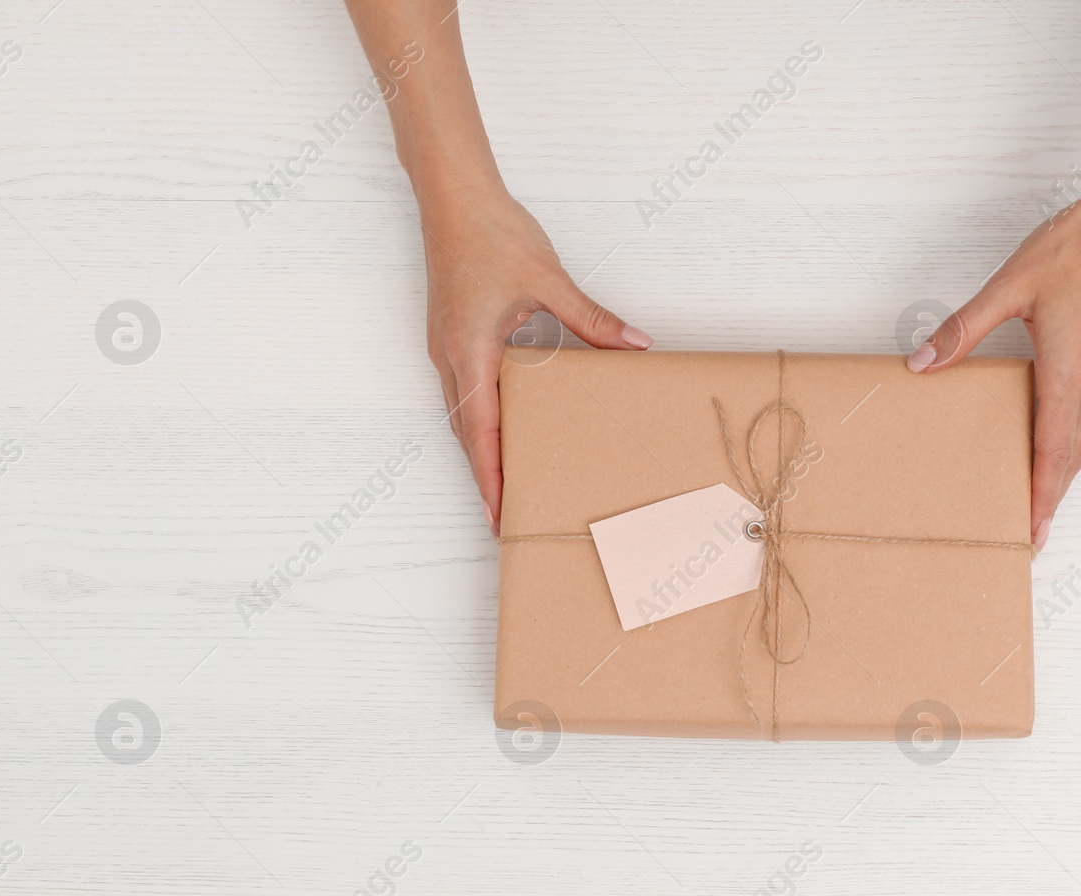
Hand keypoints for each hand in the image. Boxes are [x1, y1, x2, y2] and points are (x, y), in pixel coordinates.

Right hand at [424, 193, 651, 535]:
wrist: (452, 194)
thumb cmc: (492, 232)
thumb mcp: (548, 279)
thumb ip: (591, 319)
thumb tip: (635, 344)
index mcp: (469, 350)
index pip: (480, 431)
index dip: (491, 476)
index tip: (499, 513)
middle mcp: (450, 356)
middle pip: (467, 434)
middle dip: (485, 478)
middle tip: (506, 516)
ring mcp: (445, 347)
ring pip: (462, 414)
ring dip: (481, 451)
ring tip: (505, 484)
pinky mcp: (451, 335)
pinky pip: (463, 391)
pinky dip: (479, 420)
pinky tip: (502, 428)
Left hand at [906, 190, 1080, 552]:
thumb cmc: (1076, 250)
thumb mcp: (1008, 288)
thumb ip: (963, 331)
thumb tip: (923, 363)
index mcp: (1068, 374)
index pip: (1053, 453)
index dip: (1042, 497)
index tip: (1034, 533)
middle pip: (1073, 456)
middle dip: (1053, 497)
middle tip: (1033, 531)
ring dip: (1068, 469)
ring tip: (1046, 494)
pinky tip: (1067, 436)